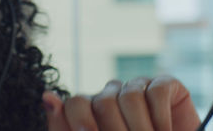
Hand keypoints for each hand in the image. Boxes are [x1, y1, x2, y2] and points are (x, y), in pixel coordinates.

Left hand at [43, 76, 200, 130]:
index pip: (75, 103)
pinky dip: (160, 117)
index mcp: (90, 109)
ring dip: (141, 128)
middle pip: (103, 102)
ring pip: (129, 96)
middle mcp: (112, 94)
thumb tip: (47, 96)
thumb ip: (64, 128)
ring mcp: (138, 87)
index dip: (81, 122)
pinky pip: (157, 91)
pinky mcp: (166, 85)